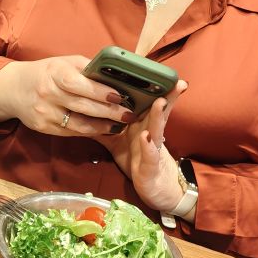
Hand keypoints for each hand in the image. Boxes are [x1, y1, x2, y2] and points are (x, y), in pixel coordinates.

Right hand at [0, 55, 135, 135]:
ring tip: (120, 125)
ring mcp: (45, 114)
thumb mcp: (64, 63)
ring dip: (102, 126)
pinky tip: (103, 129)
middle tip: (129, 114)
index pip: (79, 84)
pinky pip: (71, 132)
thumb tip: (116, 76)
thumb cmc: (46, 73)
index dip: (100, 91)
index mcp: (55, 74)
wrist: (14, 89)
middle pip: (83, 106)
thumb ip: (87, 69)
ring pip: (79, 124)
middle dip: (109, 112)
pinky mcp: (43, 128)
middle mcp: (48, 94)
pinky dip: (90, 131)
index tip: (119, 96)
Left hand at [96, 81, 187, 212]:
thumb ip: (104, 125)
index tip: (154, 71)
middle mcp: (152, 132)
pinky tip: (146, 138)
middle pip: (160, 111)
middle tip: (173, 81)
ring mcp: (154, 148)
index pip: (149, 102)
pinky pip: (150, 155)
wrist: (153, 186)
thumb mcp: (117, 140)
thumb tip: (84, 110)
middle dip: (167, 96)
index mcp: (144, 124)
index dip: (152, 88)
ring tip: (159, 102)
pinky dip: (148, 147)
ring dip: (158, 115)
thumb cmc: (136, 159)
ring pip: (158, 128)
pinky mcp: (152, 164)